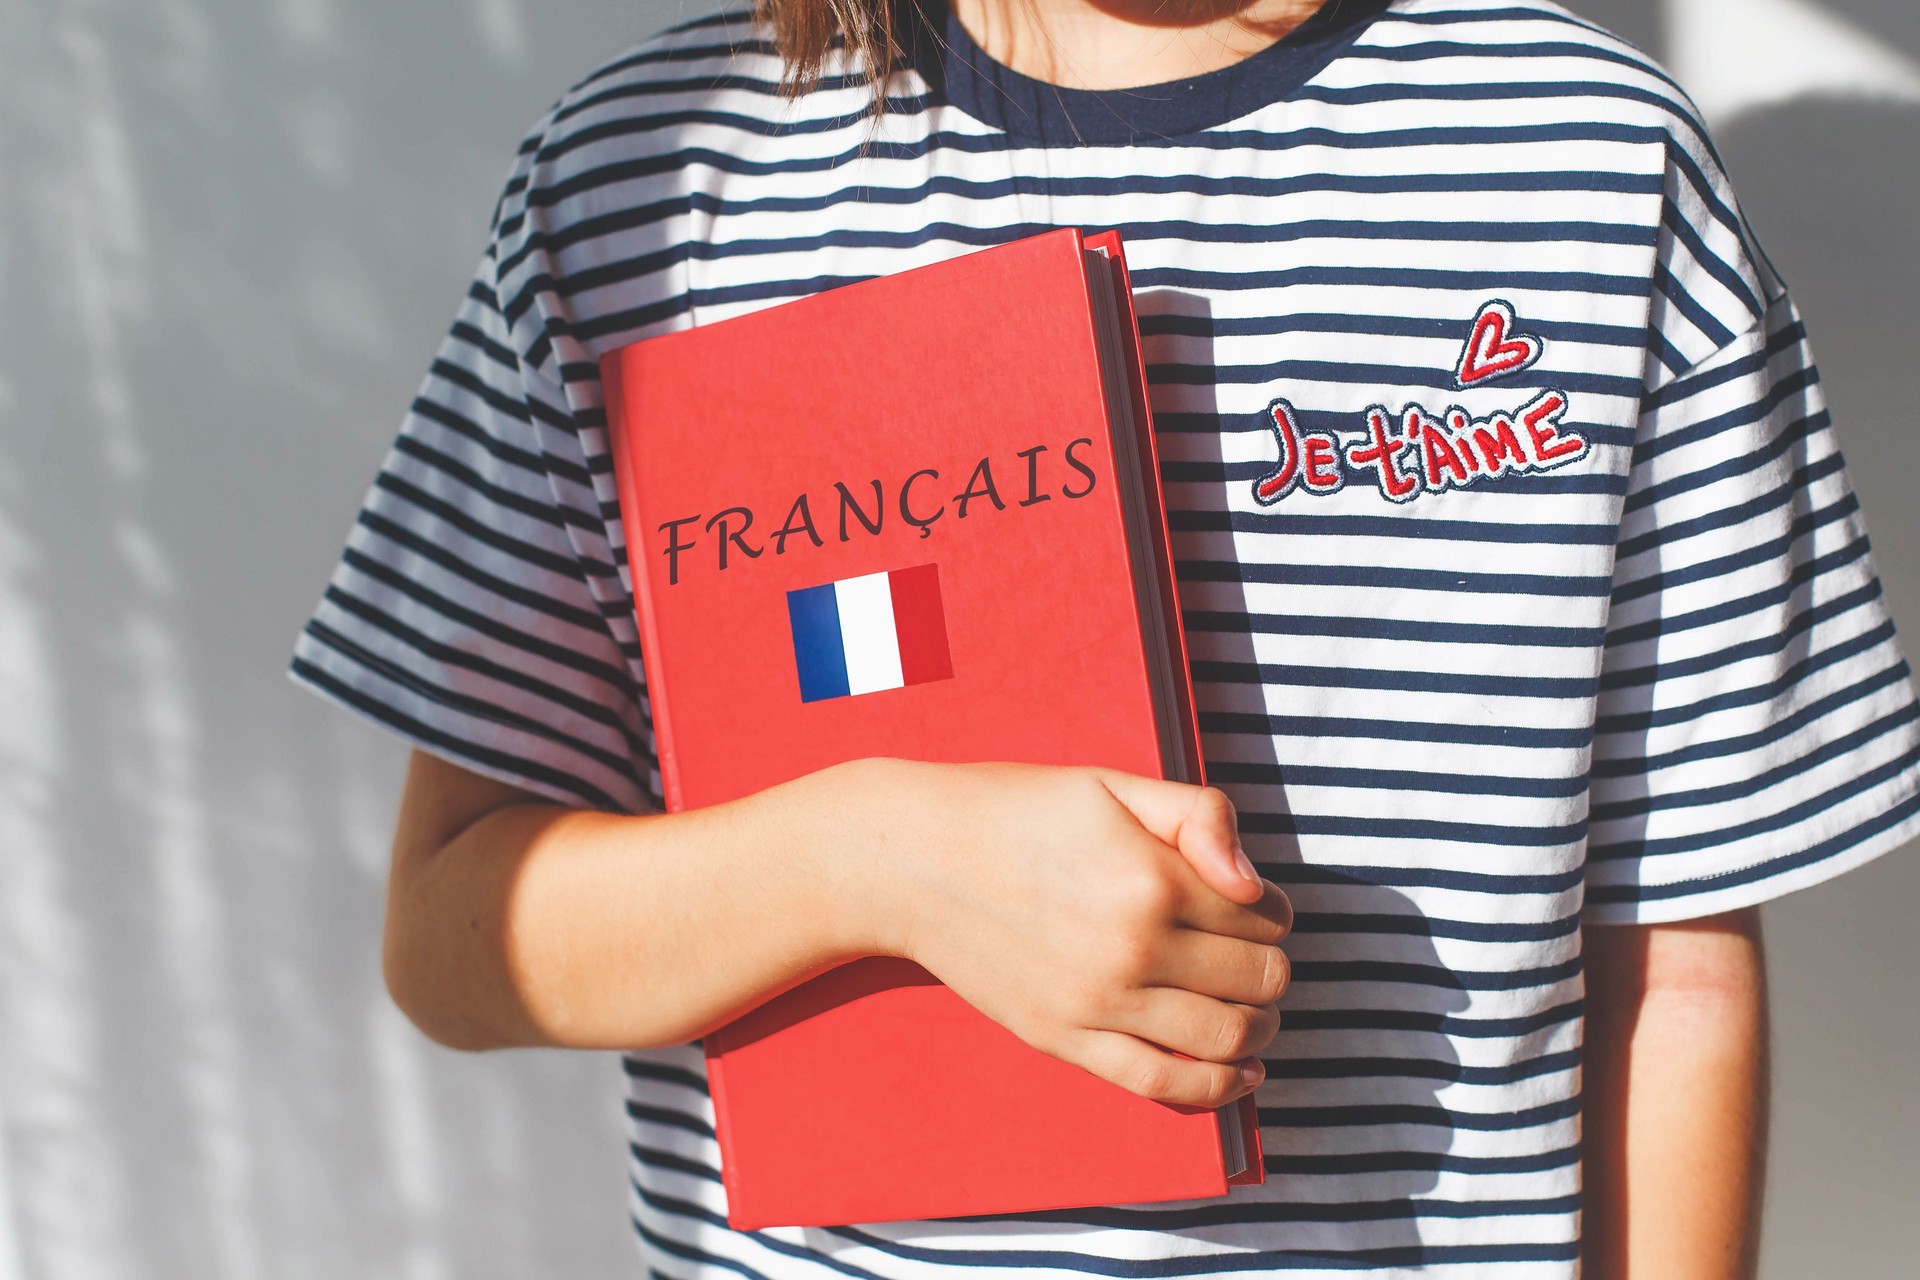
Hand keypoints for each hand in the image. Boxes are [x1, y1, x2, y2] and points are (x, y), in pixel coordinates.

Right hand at [840, 758, 1292, 1107]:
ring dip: (1260, 1026)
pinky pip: (1162, 1084)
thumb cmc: (1016, 810)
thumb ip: (1199, 816)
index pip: (1263, 915)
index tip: (1250, 903)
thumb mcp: (1112, 784)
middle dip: (1269, 966)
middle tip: (1251, 952)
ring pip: (1225, 1037)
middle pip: (1257, 979)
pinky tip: (1242, 1074)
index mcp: (1152, 877)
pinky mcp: (1063, 1040)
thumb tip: (1254, 885)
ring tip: (1254, 1008)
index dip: (1270, 908)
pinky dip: (1218, 1088)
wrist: (914, 859)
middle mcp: (1132, 948)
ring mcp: (1097, 1002)